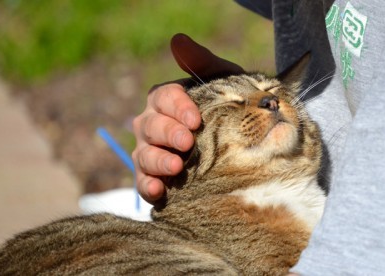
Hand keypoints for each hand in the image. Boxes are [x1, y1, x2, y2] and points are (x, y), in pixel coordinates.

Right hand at [132, 33, 243, 202]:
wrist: (241, 139)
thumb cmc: (229, 105)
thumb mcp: (223, 81)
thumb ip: (201, 62)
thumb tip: (177, 40)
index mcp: (166, 100)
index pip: (163, 98)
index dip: (177, 108)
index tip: (195, 120)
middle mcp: (152, 125)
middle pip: (151, 126)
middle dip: (168, 134)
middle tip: (187, 143)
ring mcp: (150, 152)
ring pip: (143, 154)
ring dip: (158, 160)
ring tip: (176, 166)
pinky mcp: (153, 178)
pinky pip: (143, 182)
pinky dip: (147, 186)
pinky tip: (158, 191)